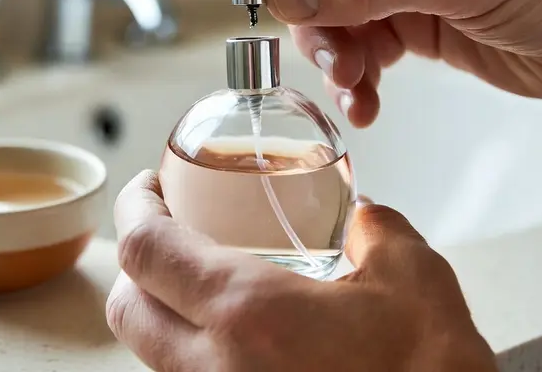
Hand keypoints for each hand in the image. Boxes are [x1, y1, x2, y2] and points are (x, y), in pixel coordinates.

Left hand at [106, 169, 496, 371]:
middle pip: (125, 310)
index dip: (134, 207)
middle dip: (138, 262)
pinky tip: (246, 339)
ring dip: (164, 312)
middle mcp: (213, 370)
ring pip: (153, 355)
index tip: (148, 188)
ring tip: (208, 284)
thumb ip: (378, 231)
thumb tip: (363, 219)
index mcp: (246, 315)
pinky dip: (197, 353)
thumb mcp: (416, 280)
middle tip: (170, 231)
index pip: (145, 250)